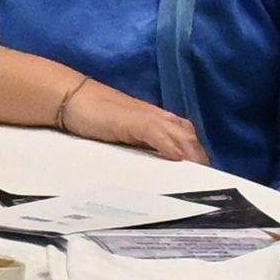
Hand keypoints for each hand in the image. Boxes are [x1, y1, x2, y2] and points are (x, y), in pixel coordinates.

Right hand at [56, 74, 202, 163]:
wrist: (72, 98)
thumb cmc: (94, 118)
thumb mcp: (123, 135)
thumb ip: (140, 145)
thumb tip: (155, 165)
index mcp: (156, 120)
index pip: (185, 137)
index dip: (196, 154)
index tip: (205, 175)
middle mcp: (156, 117)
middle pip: (188, 137)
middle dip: (199, 158)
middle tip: (208, 182)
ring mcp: (145, 117)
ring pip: (178, 134)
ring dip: (191, 155)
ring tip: (199, 175)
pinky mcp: (133, 120)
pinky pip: (157, 133)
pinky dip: (169, 146)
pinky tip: (177, 159)